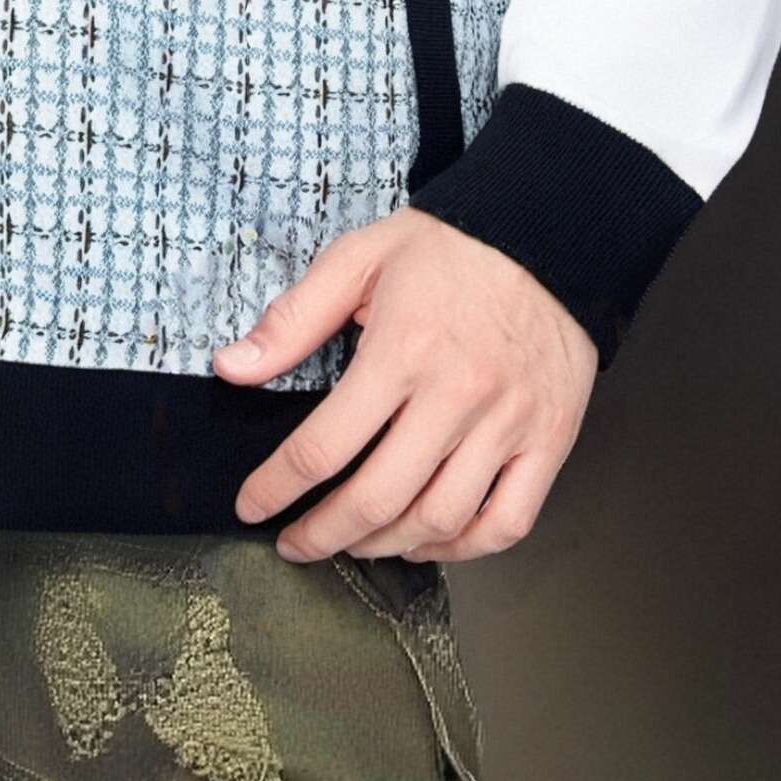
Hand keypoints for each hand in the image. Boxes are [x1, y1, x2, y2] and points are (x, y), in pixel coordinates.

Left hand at [215, 211, 599, 563]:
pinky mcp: (549, 440)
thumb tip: (231, 368)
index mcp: (402, 351)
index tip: (252, 506)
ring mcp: (508, 424)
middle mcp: (457, 396)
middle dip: (323, 535)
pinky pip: (506, 521)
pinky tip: (427, 540)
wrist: (549, 233)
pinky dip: (462, 548)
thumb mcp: (359, 259)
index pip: (323, 446)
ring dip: (385, 546)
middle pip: (378, 498)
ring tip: (355, 541)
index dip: (276, 488)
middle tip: (296, 544)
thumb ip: (293, 318)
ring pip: (440, 520)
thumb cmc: (451, 248)